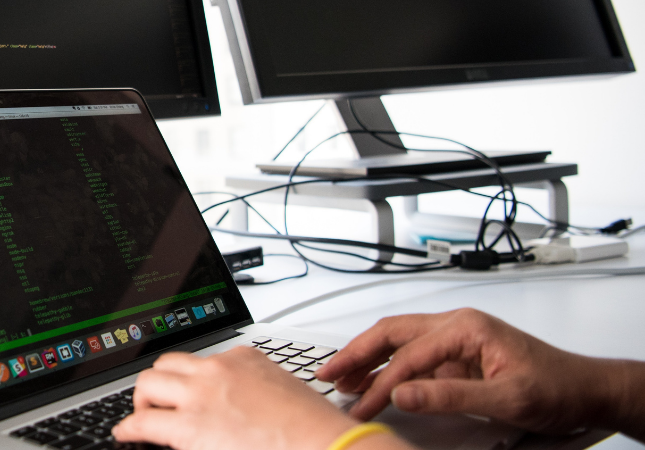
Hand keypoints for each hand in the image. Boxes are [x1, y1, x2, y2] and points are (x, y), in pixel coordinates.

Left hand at [112, 347, 409, 449]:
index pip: (203, 360)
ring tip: (143, 418)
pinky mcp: (190, 425)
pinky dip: (129, 428)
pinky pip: (143, 422)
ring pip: (149, 384)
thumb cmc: (314, 431)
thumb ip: (256, 392)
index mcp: (245, 359)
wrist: (326, 447)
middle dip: (159, 385)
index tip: (187, 390)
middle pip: (168, 365)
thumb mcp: (282, 394)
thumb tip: (243, 409)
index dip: (190, 380)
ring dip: (143, 401)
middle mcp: (219, 370)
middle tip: (158, 404)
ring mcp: (202, 395)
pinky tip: (127, 434)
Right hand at [314, 308, 644, 436]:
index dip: (381, 383)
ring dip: (367, 358)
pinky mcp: (457, 357)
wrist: (586, 390)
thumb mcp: (505, 397)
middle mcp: (457, 327)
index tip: (363, 406)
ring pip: (397, 341)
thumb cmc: (557, 386)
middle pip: (392, 333)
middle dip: (356, 353)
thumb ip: (450, 396)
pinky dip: (387, 369)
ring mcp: (455, 340)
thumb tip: (405, 394)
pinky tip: (372, 382)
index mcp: (467, 327)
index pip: (409, 355)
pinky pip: (412, 358)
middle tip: (328, 373)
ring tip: (340, 377)